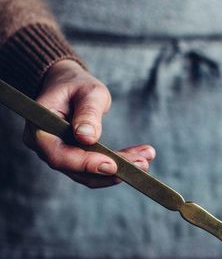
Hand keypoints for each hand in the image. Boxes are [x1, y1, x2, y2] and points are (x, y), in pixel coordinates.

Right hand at [23, 59, 155, 187]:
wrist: (68, 85)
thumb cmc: (76, 84)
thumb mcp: (87, 91)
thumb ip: (88, 112)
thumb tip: (87, 137)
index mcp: (39, 127)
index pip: (58, 154)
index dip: (85, 163)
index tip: (113, 165)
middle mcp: (44, 146)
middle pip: (75, 168)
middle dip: (110, 170)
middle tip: (141, 163)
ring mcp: (57, 155)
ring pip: (87, 174)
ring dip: (118, 171)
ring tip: (145, 160)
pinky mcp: (72, 159)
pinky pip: (92, 169)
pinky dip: (116, 166)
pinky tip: (139, 159)